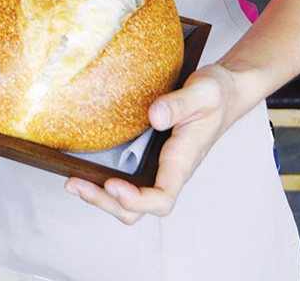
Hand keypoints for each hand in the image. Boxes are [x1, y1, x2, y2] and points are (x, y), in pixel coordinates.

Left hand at [64, 64, 237, 224]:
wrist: (226, 92)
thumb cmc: (218, 95)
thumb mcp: (204, 92)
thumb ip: (180, 104)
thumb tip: (153, 116)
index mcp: (183, 161)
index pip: (162, 198)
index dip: (137, 200)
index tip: (113, 185)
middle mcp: (170, 171)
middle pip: (138, 209)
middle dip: (106, 203)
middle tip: (76, 184)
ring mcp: (159, 166)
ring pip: (129, 199)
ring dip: (101, 196)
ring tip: (74, 181)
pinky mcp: (151, 155)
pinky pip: (128, 177)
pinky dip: (104, 178)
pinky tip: (87, 165)